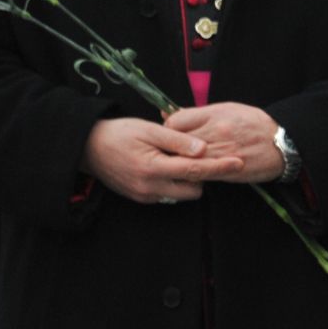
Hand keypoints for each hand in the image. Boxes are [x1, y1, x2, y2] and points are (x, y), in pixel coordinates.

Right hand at [81, 117, 244, 202]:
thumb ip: (178, 140)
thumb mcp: (150, 130)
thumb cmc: (120, 133)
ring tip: (181, 158)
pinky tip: (170, 165)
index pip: (196, 171)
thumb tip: (203, 149)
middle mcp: (149, 188)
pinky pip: (168, 194)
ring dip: (189, 180)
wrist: (88, 147)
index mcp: (153, 169)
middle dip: (203, 175)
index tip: (239, 162)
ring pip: (182, 194)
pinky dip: (175, 182)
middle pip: (193, 190)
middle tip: (199, 155)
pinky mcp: (140, 198)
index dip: (220, 167)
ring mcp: (144, 196)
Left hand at [164, 103, 283, 183]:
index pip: (175, 122)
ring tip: (176, 164)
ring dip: (179, 164)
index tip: (170, 135)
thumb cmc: (254, 124)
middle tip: (166, 152)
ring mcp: (220, 152)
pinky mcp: (226, 170)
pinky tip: (192, 173)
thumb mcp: (226, 109)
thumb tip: (166, 112)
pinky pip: (200, 175)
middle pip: (177, 144)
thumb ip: (196, 113)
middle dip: (169, 149)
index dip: (168, 130)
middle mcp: (216, 133)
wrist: (282, 142)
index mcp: (214, 115)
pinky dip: (193, 175)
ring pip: (186, 161)